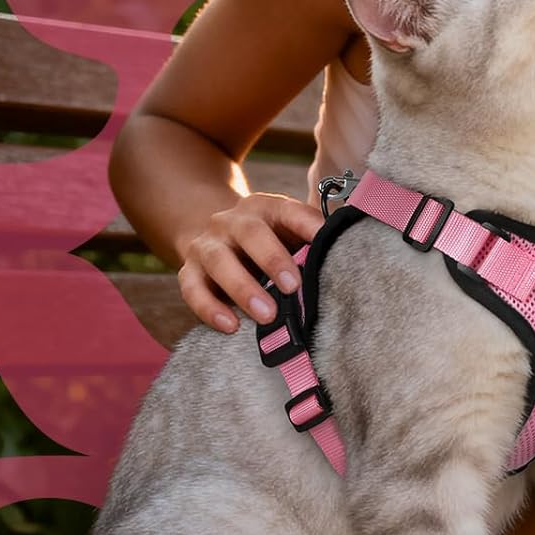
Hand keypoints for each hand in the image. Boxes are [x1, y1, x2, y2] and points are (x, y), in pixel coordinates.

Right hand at [178, 192, 323, 332]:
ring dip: (244, 289)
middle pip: (250, 234)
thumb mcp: (290, 234)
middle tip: (293, 286)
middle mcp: (232, 221)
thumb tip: (346, 258)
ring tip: (267, 316)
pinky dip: (210, 309)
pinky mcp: (189, 271)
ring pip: (220, 262)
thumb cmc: (270, 241)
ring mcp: (207, 245)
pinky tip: (231, 326)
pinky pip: (193, 289)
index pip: (288, 211)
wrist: (217, 238)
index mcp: (265, 208)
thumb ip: (312, 242)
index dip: (306, 224)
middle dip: (272, 259)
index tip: (323, 240)